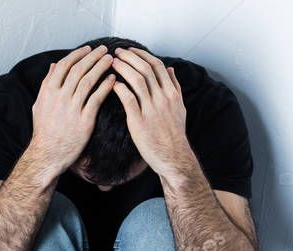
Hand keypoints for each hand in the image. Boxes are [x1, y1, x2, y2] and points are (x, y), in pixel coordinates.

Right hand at [30, 45, 115, 177]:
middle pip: (79, 70)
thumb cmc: (44, 130)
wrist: (48, 155)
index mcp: (49, 91)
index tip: (89, 49)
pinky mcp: (84, 121)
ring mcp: (72, 109)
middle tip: (105, 50)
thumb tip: (54, 65)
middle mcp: (60, 97)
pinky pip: (97, 99)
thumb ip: (47, 83)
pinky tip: (113, 80)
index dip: (78, 54)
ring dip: (101, 68)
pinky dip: (105, 87)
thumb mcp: (40, 104)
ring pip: (89, 81)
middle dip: (93, 57)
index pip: (65, 65)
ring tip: (111, 60)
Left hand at [111, 47, 195, 179]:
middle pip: (145, 69)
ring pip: (137, 80)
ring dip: (123, 68)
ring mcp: (152, 109)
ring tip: (112, 63)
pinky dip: (120, 88)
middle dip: (129, 57)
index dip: (142, 55)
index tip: (130, 50)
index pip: (157, 65)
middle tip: (117, 52)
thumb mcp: (180, 107)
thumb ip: (175, 87)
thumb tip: (171, 69)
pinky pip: (128, 99)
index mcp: (171, 93)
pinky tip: (112, 83)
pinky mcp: (140, 121)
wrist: (173, 157)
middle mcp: (163, 98)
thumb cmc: (174, 133)